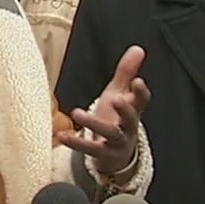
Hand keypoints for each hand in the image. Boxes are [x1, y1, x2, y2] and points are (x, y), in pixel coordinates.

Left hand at [59, 46, 150, 175]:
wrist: (113, 155)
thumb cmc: (115, 118)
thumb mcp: (119, 94)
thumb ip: (126, 72)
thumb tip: (138, 48)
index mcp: (133, 110)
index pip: (142, 100)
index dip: (141, 91)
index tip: (137, 81)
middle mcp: (128, 127)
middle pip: (131, 119)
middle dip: (125, 109)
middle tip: (115, 98)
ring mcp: (117, 143)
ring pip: (110, 133)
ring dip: (94, 123)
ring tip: (77, 112)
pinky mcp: (102, 154)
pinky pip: (90, 149)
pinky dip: (76, 142)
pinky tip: (62, 136)